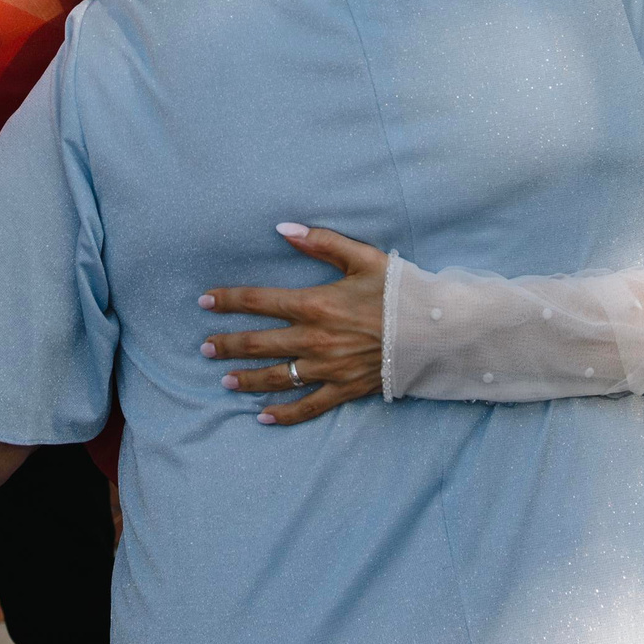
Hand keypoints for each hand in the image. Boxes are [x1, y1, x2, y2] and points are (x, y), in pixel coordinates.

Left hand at [199, 224, 387, 425]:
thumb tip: (283, 227)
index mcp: (315, 304)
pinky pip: (307, 407)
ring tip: (225, 379)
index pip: (259, 301)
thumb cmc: (400, 291)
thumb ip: (321, 241)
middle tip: (206, 347)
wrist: (438, 330)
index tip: (205, 301)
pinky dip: (284, 414)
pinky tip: (263, 416)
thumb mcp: (362, 258)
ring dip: (246, 378)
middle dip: (227, 345)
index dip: (228, 300)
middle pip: (258, 343)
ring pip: (276, 377)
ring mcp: (328, 368)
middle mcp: (314, 340)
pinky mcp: (344, 390)